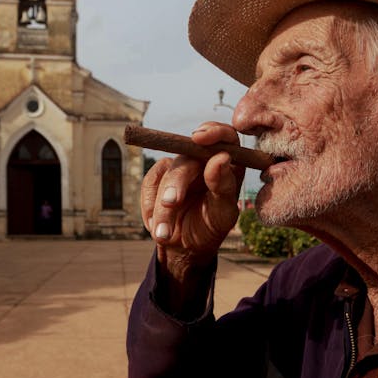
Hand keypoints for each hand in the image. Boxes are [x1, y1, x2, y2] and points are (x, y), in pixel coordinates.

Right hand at [141, 122, 244, 282]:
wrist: (185, 246)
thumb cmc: (211, 227)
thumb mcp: (223, 214)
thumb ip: (223, 186)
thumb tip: (221, 157)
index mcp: (228, 165)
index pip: (226, 137)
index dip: (214, 131)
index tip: (198, 137)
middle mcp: (204, 160)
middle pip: (188, 156)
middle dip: (177, 182)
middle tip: (171, 203)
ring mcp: (180, 166)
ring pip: (167, 172)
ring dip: (162, 205)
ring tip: (164, 233)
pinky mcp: (159, 175)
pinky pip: (149, 183)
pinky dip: (150, 206)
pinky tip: (156, 225)